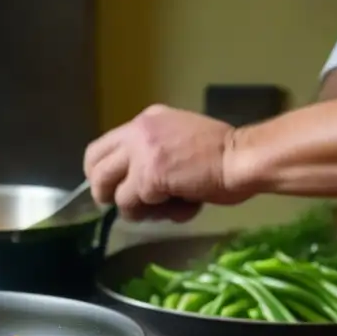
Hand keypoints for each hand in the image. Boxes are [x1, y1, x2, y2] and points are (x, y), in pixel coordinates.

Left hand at [83, 104, 241, 221]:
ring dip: (135, 209)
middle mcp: (137, 131)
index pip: (102, 147)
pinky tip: (185, 207)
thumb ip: (154, 153)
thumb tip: (135, 182)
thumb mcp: (180, 140)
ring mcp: (140, 154)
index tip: (116, 188)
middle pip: (94, 167)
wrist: (242, 158)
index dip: (103, 173)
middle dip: (106, 192)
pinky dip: (157, 214)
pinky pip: (133, 206)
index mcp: (146, 120)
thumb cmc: (223, 153)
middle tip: (129, 205)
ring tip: (165, 209)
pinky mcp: (148, 177)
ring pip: (111, 192)